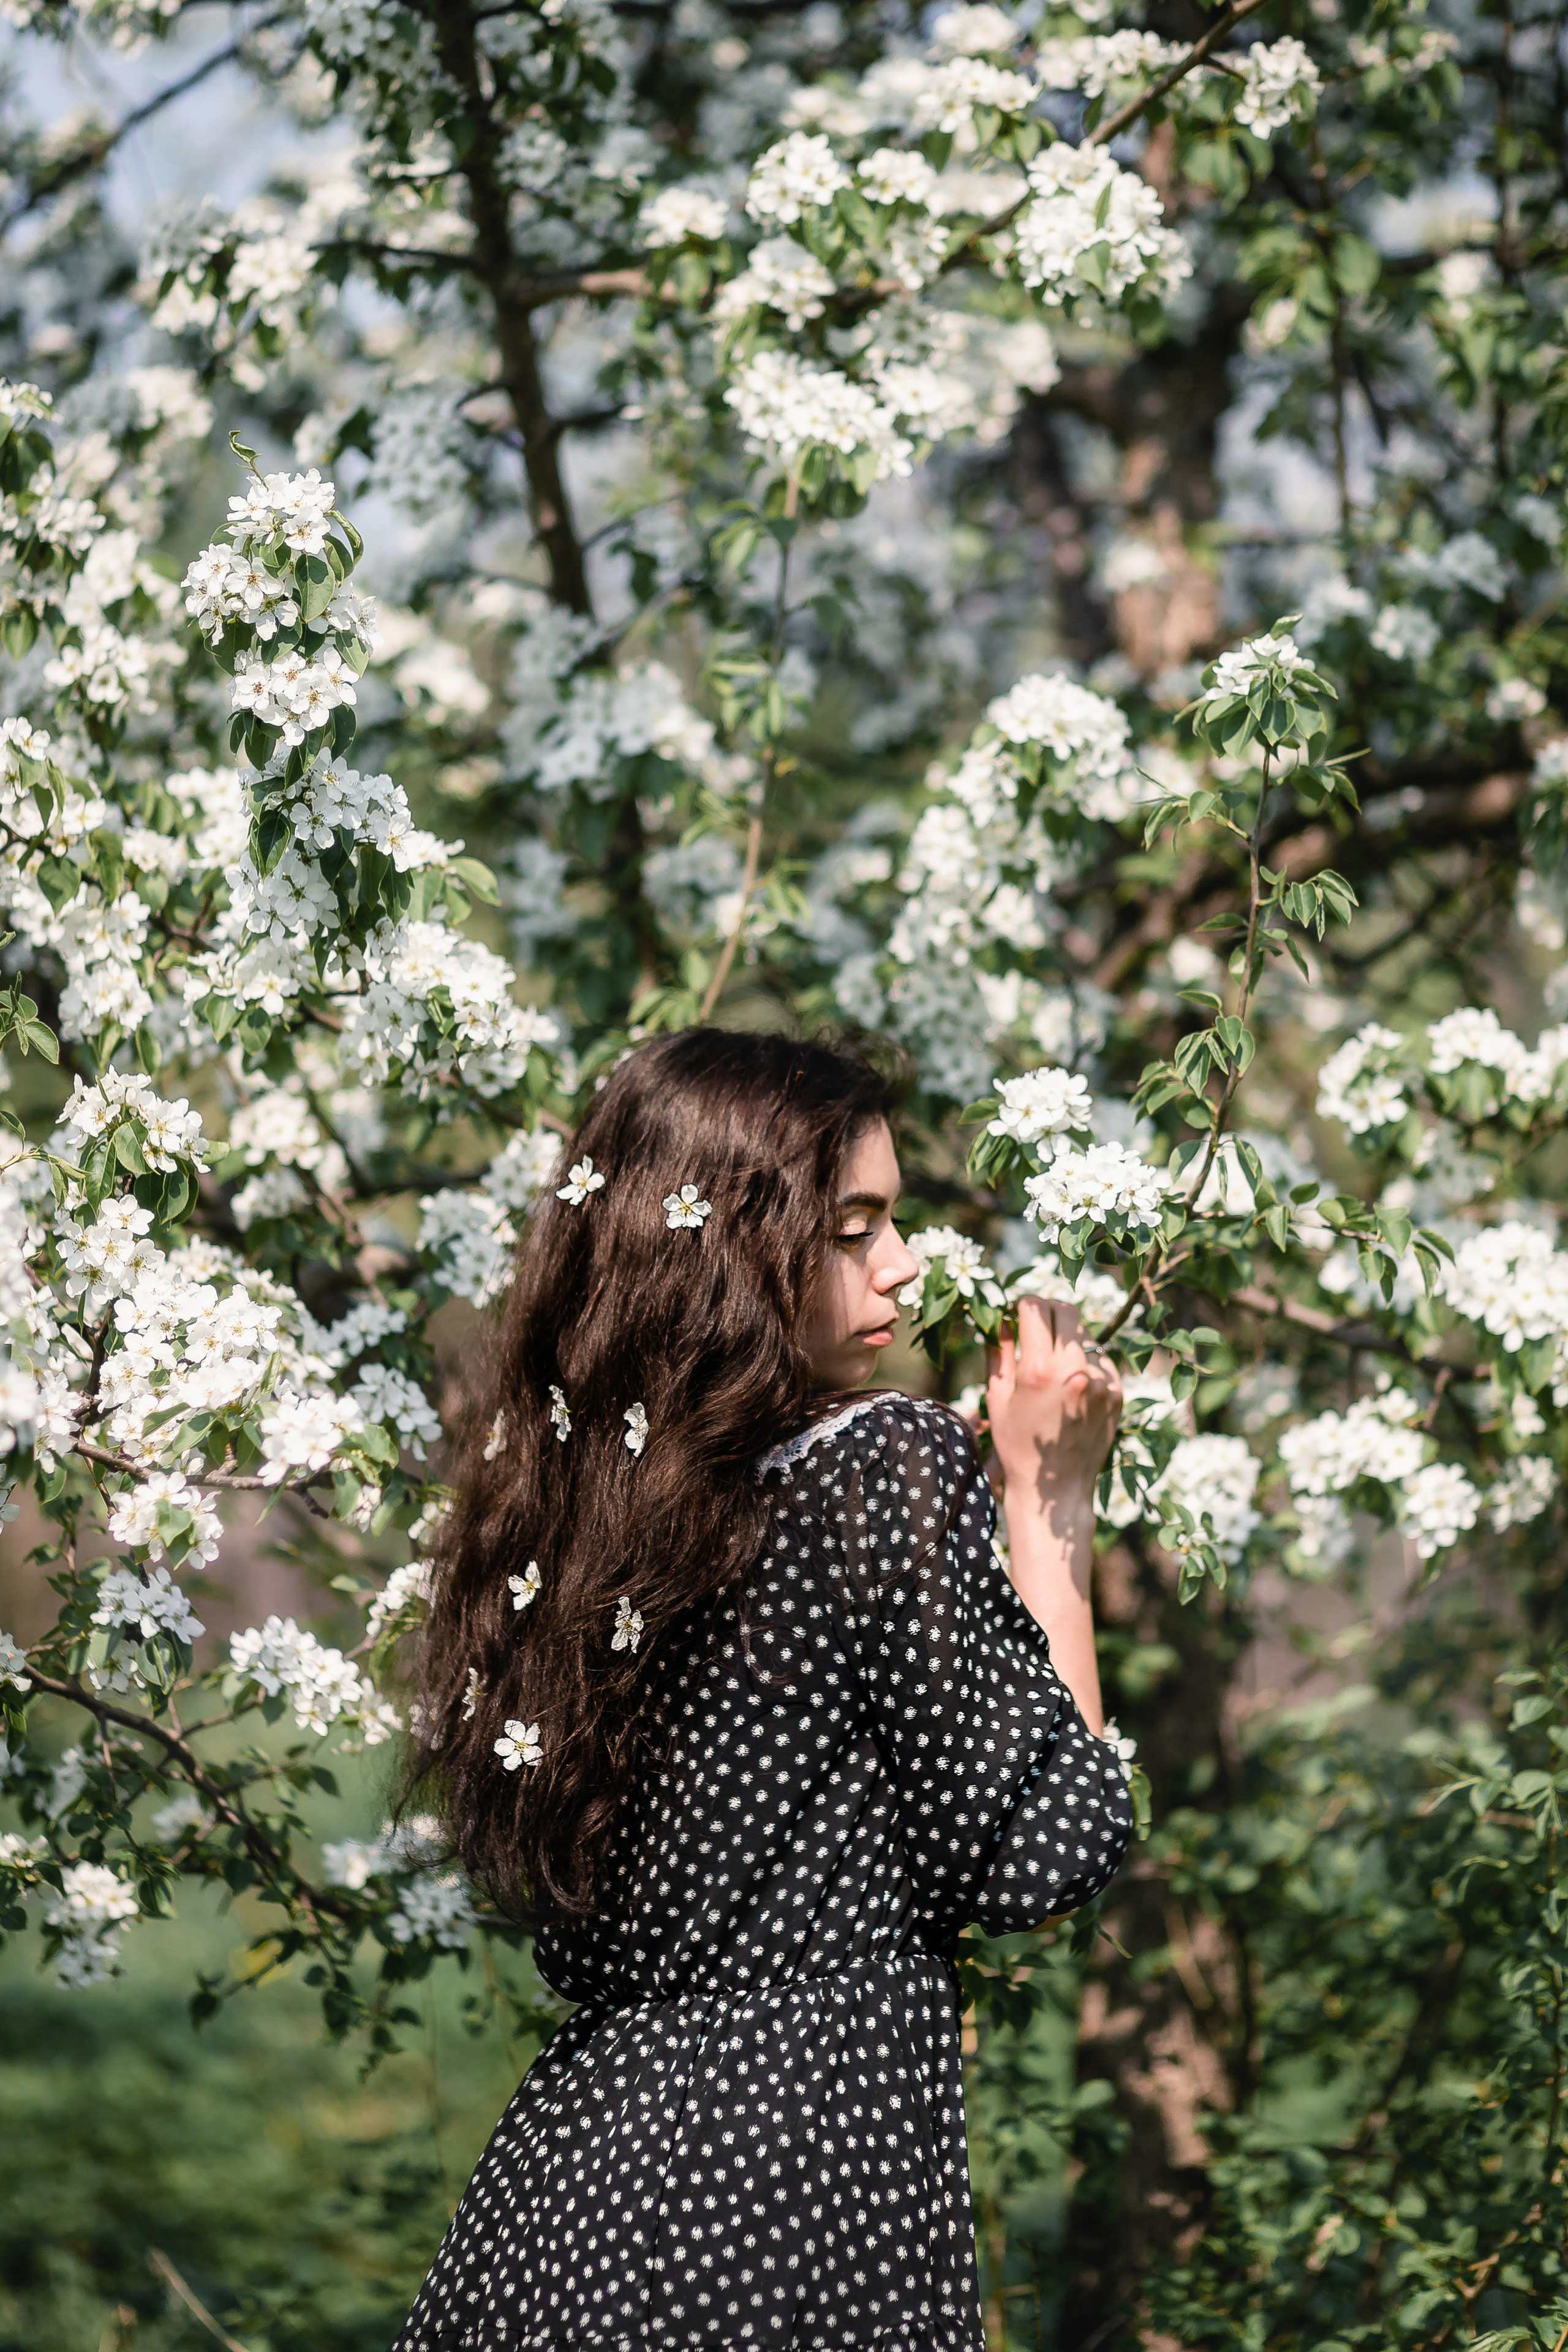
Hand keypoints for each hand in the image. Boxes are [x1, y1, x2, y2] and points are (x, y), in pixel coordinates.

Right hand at [986, 1296, 1121, 1524]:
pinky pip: (1102, 1360)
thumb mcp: (997, 1398)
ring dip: (1068, 1339)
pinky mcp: (1119, 1394)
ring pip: (1086, 1335)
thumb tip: (1002, 1316)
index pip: (1035, 1307)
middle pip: (1066, 1310)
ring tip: (1055, 1364)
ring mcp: (1103, 1382)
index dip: (1022, 1304)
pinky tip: (1073, 1385)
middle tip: (1037, 1325)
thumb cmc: (1017, 1445)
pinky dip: (1087, 1362)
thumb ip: (999, 1351)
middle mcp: (1075, 1370)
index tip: (1018, 1311)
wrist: (1056, 1491)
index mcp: (1039, 1370)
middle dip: (1048, 1311)